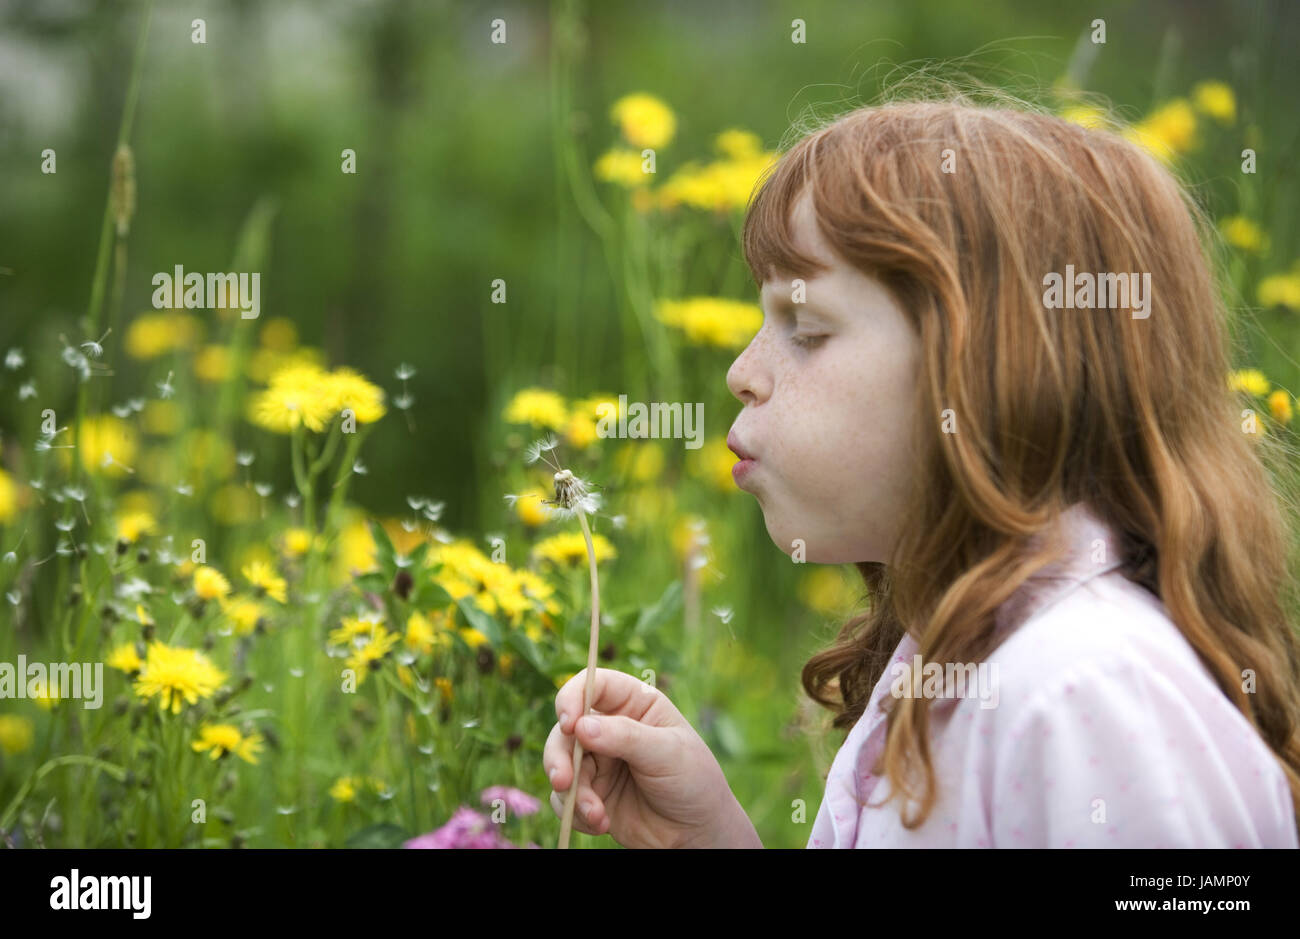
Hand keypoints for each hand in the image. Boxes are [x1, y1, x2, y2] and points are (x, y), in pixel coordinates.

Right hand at [543, 667, 760, 847]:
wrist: (697, 831)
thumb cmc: (693, 780)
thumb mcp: (667, 753)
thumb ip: (626, 737)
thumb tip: (581, 726)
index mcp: (633, 704)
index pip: (593, 685)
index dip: (573, 697)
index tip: (569, 723)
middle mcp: (610, 728)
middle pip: (566, 729)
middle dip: (559, 755)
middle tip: (564, 780)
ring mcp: (598, 762)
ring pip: (560, 764)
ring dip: (572, 791)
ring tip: (596, 813)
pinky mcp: (591, 793)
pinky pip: (565, 799)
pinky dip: (576, 813)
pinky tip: (602, 824)